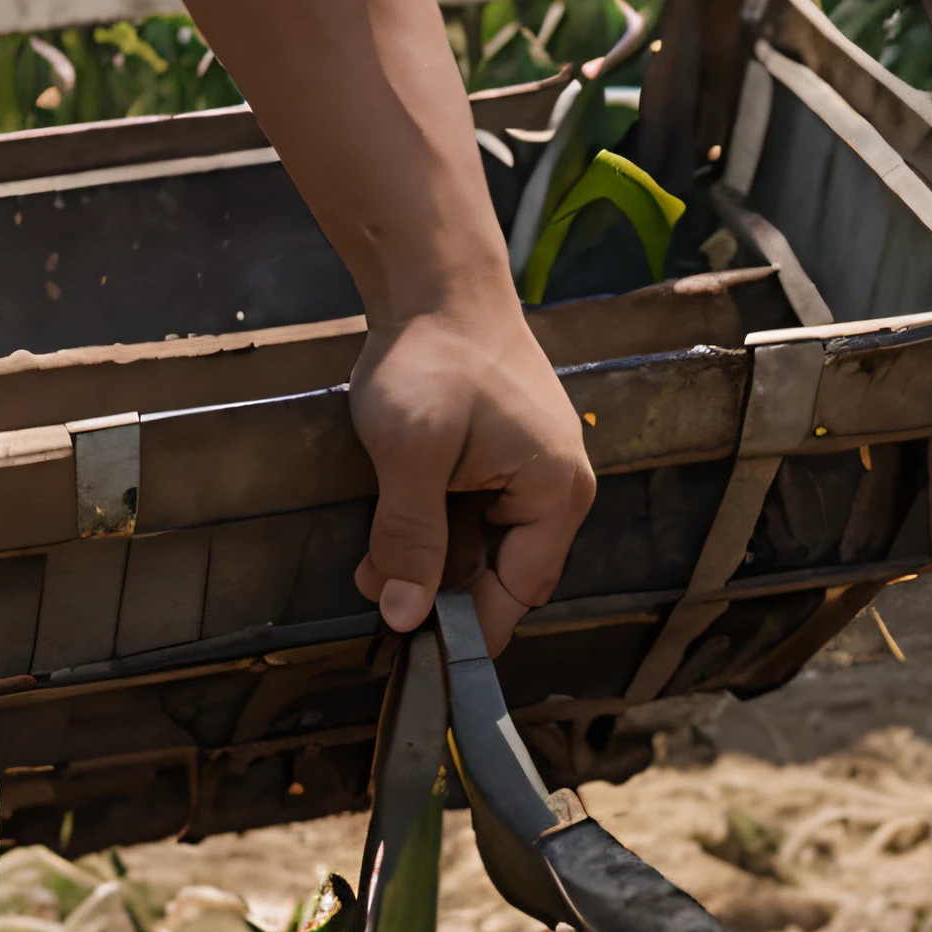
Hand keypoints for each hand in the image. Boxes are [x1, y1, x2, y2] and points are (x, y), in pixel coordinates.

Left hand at [349, 292, 595, 653]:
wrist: (433, 280)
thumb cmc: (433, 358)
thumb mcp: (410, 454)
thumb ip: (411, 536)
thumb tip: (406, 615)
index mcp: (556, 493)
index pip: (519, 593)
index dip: (469, 627)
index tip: (418, 651)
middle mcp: (557, 487)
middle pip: (501, 571)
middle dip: (437, 587)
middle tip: (379, 591)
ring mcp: (532, 467)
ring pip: (480, 542)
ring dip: (428, 556)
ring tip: (374, 561)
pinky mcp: (504, 452)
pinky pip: (473, 509)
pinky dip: (433, 521)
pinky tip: (390, 523)